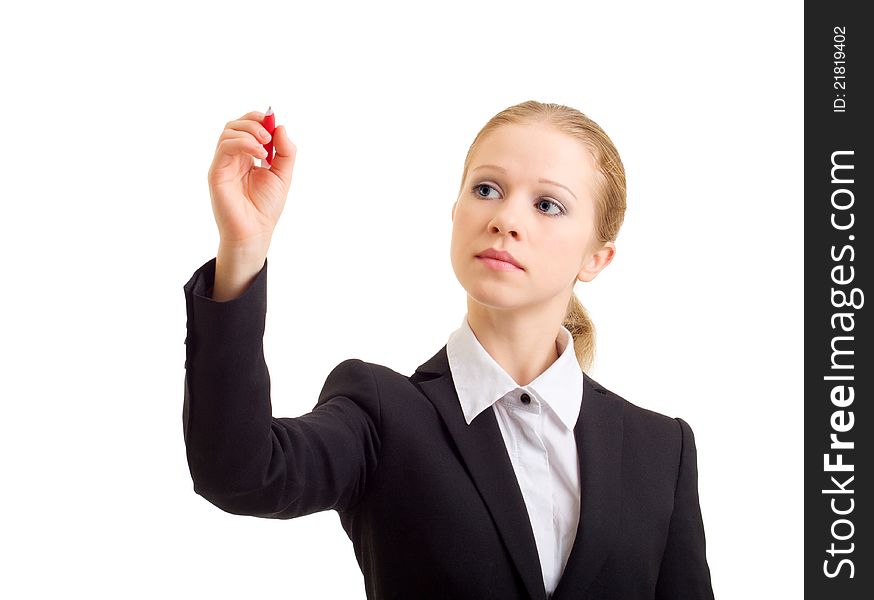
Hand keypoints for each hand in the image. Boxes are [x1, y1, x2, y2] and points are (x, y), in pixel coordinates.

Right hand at [207, 109, 296, 251]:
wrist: (255, 232)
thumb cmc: (266, 207)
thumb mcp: (283, 175)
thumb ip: (285, 152)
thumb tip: (280, 127)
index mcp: (247, 157)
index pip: (247, 128)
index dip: (259, 119)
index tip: (273, 120)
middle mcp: (233, 158)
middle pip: (235, 125)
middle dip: (253, 122)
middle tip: (269, 135)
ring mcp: (223, 164)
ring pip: (228, 132)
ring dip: (249, 132)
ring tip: (265, 146)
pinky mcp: (217, 173)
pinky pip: (225, 147)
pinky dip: (243, 143)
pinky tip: (260, 154)